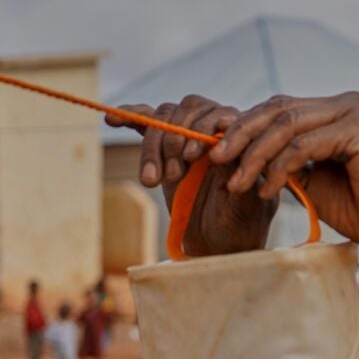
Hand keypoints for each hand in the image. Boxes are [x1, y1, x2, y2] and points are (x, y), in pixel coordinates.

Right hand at [104, 97, 277, 255]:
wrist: (217, 246)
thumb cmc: (238, 228)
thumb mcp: (245, 208)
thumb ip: (239, 178)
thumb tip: (221, 146)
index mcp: (240, 142)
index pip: (220, 115)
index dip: (202, 129)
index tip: (191, 157)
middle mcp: (215, 133)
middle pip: (188, 112)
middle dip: (175, 140)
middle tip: (173, 175)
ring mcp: (188, 138)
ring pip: (164, 119)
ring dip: (154, 146)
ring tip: (152, 181)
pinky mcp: (165, 149)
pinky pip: (146, 123)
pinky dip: (130, 118)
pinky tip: (113, 119)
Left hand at [206, 92, 358, 255]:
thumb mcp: (310, 177)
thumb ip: (284, 158)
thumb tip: (238, 150)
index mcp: (336, 110)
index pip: (279, 108)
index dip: (244, 128)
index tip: (216, 153)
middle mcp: (346, 103)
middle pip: (278, 110)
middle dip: (241, 136)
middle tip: (214, 161)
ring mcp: (354, 112)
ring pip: (286, 126)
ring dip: (255, 156)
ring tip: (237, 183)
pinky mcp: (358, 129)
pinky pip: (303, 145)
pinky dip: (279, 168)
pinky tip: (267, 190)